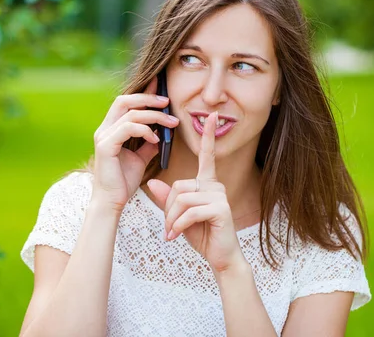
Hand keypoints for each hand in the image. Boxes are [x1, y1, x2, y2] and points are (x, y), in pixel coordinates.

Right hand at [92, 77, 179, 213]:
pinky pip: (127, 128)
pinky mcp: (106, 146)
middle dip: (148, 98)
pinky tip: (156, 139)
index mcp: (111, 129)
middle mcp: (104, 129)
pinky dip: (145, 130)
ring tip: (171, 123)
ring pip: (130, 113)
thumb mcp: (140, 158)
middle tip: (168, 102)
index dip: (144, 92)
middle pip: (125, 100)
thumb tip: (160, 132)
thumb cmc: (123, 181)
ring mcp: (103, 136)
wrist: (112, 202)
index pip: (126, 102)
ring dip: (154, 116)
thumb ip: (148, 143)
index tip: (161, 85)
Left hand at [147, 112, 245, 273]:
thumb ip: (167, 200)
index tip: (210, 115)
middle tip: (169, 228)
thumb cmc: (201, 235)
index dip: (207, 136)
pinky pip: (190, 211)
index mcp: (207, 183)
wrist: (221, 258)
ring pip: (182, 199)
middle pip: (178, 186)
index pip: (206, 156)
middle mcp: (215, 186)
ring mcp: (219, 196)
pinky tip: (177, 236)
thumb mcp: (178, 217)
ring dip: (172, 219)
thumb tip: (153, 183)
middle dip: (168, 208)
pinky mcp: (220, 209)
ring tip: (172, 233)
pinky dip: (179, 226)